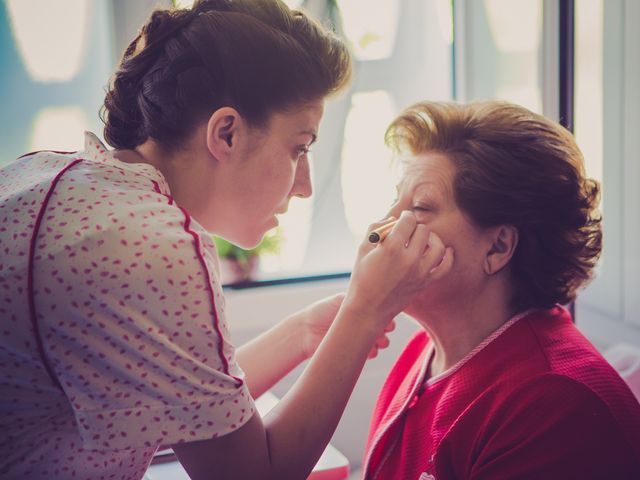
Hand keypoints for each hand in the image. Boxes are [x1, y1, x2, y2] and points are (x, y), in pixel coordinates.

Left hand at [298, 294, 396, 358]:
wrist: (307, 331)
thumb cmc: (322, 311)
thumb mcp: (340, 300)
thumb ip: (358, 297)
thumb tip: (376, 298)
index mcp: (363, 309)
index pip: (383, 310)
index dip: (386, 314)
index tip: (383, 316)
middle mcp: (365, 323)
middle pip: (387, 327)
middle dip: (386, 328)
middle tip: (381, 329)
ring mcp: (363, 338)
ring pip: (383, 342)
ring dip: (381, 341)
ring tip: (374, 340)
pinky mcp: (358, 353)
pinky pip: (372, 353)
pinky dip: (372, 352)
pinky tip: (366, 349)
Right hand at [343, 211, 453, 331]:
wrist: (368, 309)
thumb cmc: (362, 278)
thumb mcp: (363, 248)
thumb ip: (377, 227)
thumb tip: (392, 216)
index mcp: (391, 248)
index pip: (408, 220)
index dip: (404, 216)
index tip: (401, 220)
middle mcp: (409, 259)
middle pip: (423, 230)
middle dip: (415, 227)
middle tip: (407, 232)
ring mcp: (420, 272)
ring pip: (438, 245)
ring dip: (431, 238)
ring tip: (422, 240)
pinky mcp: (425, 283)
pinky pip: (445, 266)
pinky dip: (448, 256)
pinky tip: (445, 250)